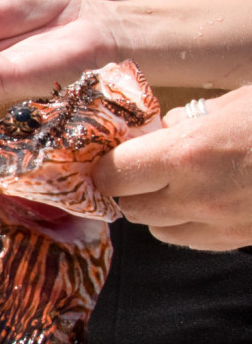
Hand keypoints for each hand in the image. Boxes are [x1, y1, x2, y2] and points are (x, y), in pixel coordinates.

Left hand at [93, 85, 251, 250]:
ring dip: (156, 209)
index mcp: (186, 155)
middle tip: (140, 167)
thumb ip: (187, 121)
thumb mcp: (234, 102)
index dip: (105, 168)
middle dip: (127, 189)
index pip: (113, 176)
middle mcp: (195, 198)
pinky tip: (207, 199)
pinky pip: (192, 240)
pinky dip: (186, 224)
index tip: (106, 156)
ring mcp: (219, 226)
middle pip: (130, 208)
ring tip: (176, 182)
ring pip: (158, 230)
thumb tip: (157, 132)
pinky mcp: (239, 241)